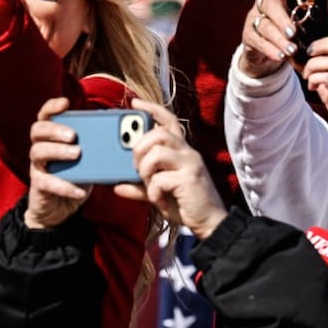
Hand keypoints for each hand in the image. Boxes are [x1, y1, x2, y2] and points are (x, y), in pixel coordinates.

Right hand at [24, 97, 92, 229]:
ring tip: (76, 154)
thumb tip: (122, 134)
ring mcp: (38, 166)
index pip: (46, 115)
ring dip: (58, 150)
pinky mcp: (39, 185)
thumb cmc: (77, 176)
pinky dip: (64, 185)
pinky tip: (80, 190)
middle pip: (38, 130)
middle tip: (73, 134)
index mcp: (52, 136)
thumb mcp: (89, 159)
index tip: (65, 102)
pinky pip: (47, 182)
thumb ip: (97, 146)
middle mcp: (41, 147)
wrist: (61, 208)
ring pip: (38, 151)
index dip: (53, 106)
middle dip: (55, 129)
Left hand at [114, 100, 226, 239]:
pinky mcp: (189, 178)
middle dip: (139, 148)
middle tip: (135, 167)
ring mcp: (190, 164)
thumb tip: (117, 186)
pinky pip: (160, 179)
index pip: (169, 120)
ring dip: (145, 170)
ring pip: (157, 152)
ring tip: (149, 185)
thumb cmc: (185, 205)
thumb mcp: (159, 194)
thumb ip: (139, 188)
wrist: (210, 223)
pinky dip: (153, 192)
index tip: (134, 104)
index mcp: (182, 151)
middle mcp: (188, 152)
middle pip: (158, 133)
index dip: (151, 109)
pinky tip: (159, 201)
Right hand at [238, 0, 297, 77]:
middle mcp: (263, 4)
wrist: (269, 53)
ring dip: (279, 39)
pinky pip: (258, 42)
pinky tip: (280, 56)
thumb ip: (308, 14)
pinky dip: (271, 50)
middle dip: (282, 19)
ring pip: (264, 26)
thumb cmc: (289, 31)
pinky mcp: (248, 36)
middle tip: (293, 32)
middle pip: (270, 6)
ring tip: (291, 50)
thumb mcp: (298, 20)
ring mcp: (253, 20)